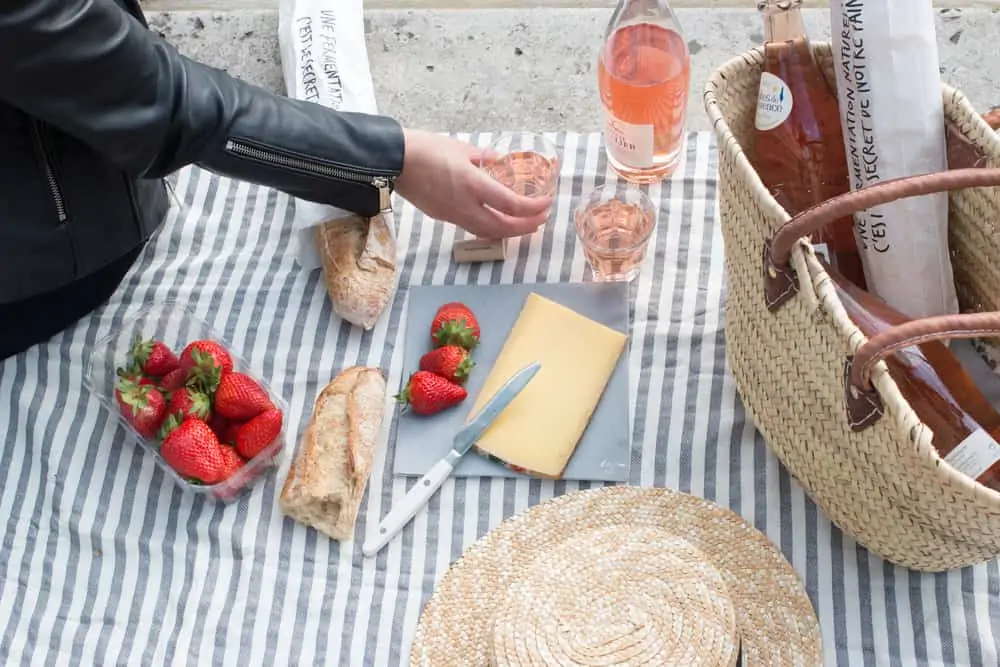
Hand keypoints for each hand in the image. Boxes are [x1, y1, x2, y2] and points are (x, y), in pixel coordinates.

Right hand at [394, 129, 553, 237]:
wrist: (393, 162)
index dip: (533, 208)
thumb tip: (500, 162)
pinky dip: (490, 227)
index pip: (511, 204)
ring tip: (523, 224)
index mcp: (473, 185)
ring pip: (487, 231)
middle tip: (541, 219)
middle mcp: (465, 205)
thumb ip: (485, 159)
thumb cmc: (426, 148)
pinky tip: (496, 219)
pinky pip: (472, 226)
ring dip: (508, 230)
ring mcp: (452, 215)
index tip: (547, 203)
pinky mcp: (442, 216)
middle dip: (525, 226)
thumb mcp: (462, 149)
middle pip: (502, 227)